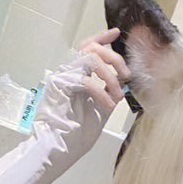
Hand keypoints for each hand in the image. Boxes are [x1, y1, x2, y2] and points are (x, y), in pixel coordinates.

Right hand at [33, 29, 128, 160]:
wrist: (57, 150)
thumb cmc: (74, 136)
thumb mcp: (99, 110)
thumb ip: (107, 93)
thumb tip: (121, 81)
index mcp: (75, 76)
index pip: (87, 48)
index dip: (102, 38)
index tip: (115, 33)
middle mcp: (67, 73)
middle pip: (91, 47)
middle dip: (114, 58)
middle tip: (125, 75)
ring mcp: (62, 77)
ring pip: (91, 57)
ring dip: (110, 75)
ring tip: (116, 95)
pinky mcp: (60, 85)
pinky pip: (87, 79)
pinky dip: (101, 92)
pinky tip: (107, 105)